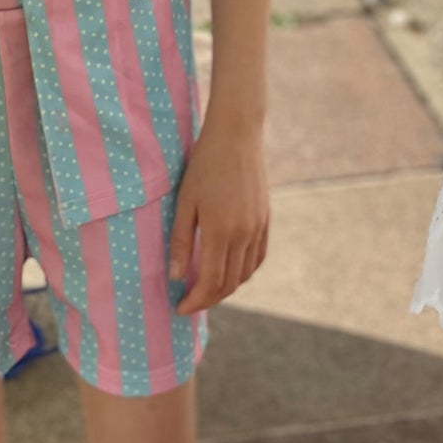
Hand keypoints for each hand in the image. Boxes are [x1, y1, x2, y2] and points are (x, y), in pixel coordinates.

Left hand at [168, 116, 269, 315]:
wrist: (237, 133)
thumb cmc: (204, 165)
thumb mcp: (185, 201)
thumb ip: (181, 241)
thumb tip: (177, 277)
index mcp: (221, 231)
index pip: (210, 282)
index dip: (195, 301)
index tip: (179, 308)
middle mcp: (244, 233)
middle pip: (229, 283)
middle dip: (208, 299)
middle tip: (189, 301)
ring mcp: (258, 226)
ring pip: (245, 273)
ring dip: (226, 287)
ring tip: (206, 287)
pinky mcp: (265, 218)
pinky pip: (257, 256)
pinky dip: (243, 271)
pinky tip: (229, 269)